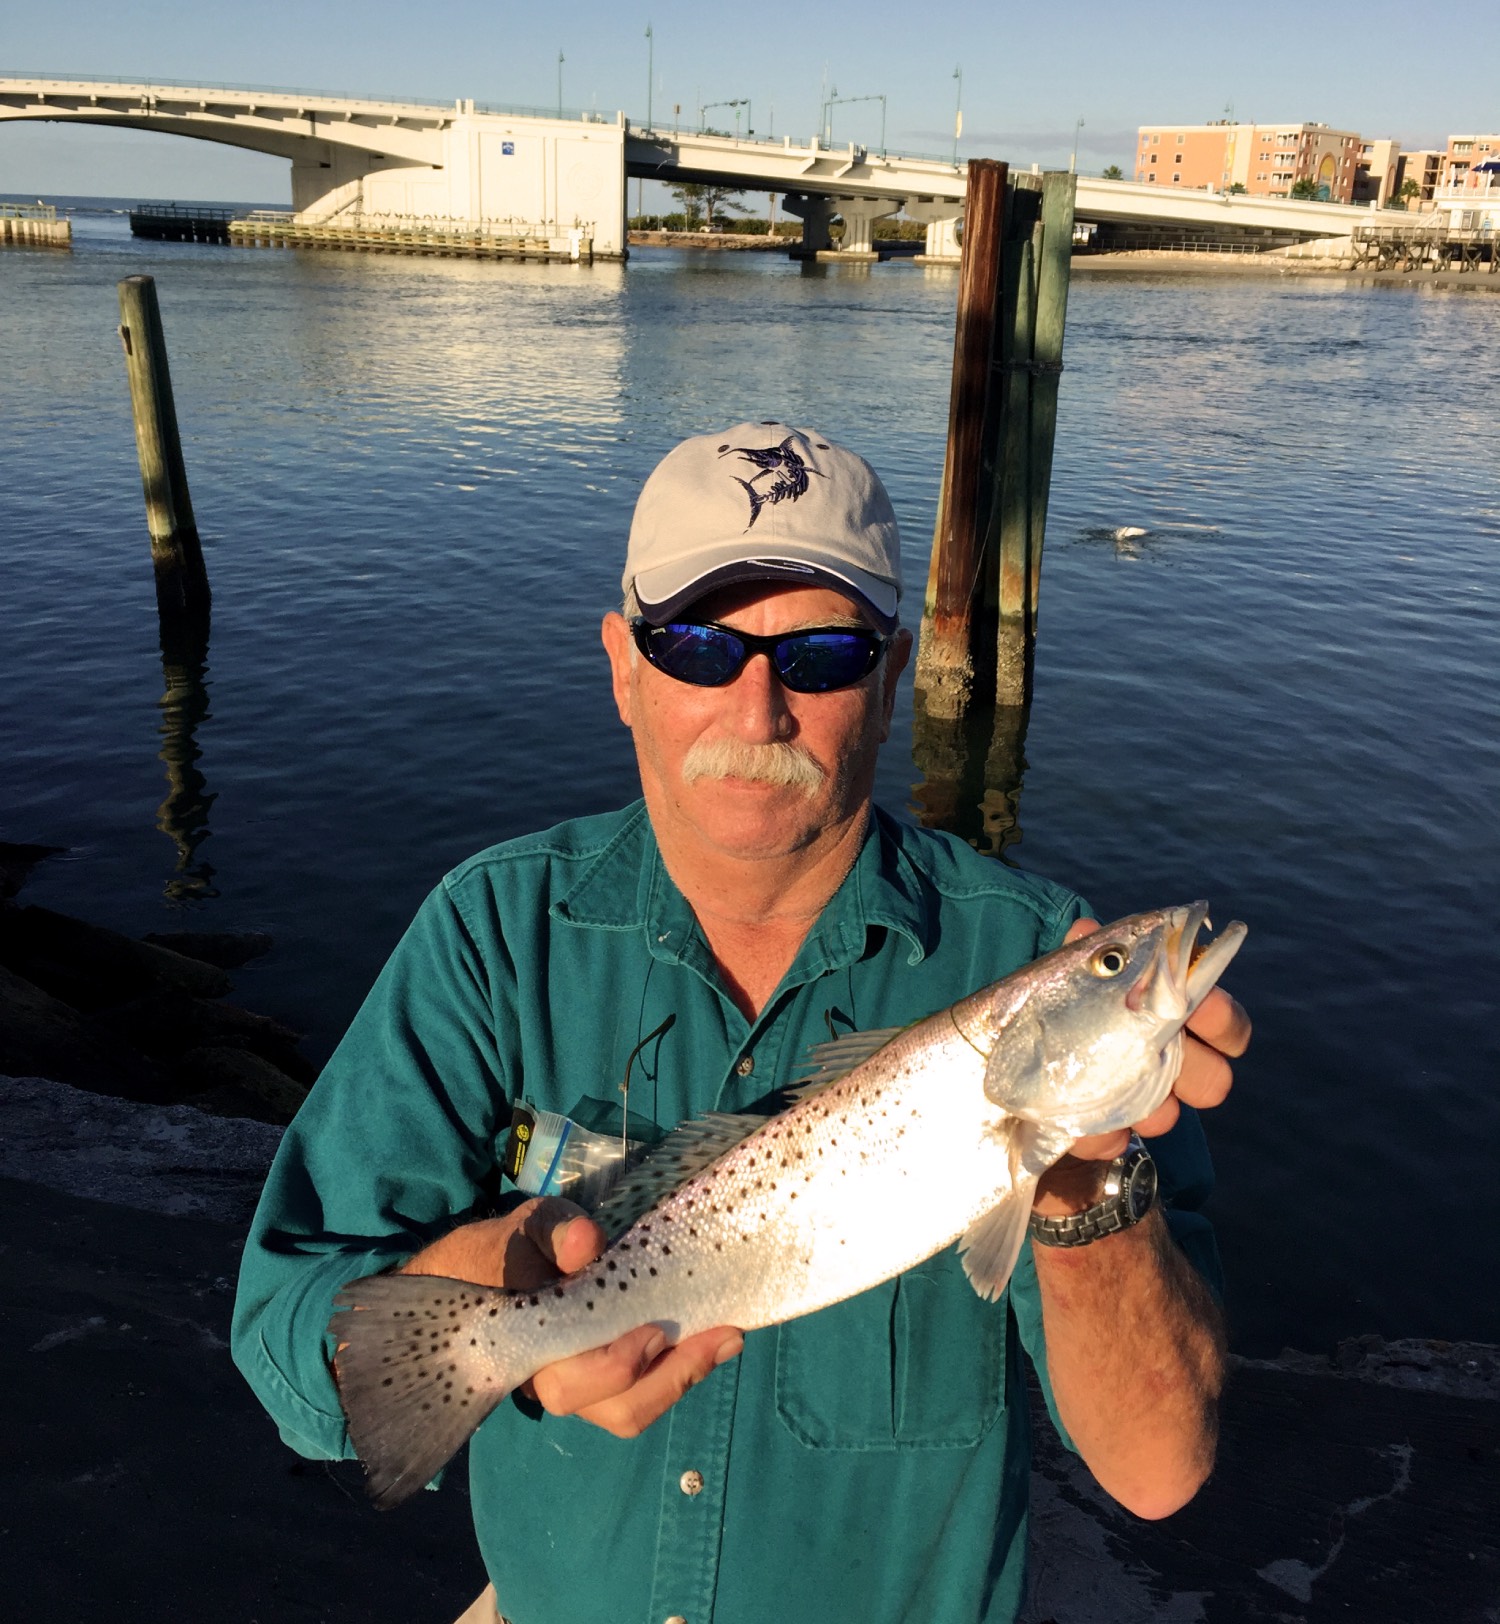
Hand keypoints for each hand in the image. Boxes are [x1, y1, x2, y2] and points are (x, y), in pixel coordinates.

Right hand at [399, 1196, 741, 1437]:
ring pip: (634, 1410)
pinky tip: (713, 1336)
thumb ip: (554, 1230)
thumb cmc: (508, 1249)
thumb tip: (588, 1242)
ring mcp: (585, 1385)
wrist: (486, 1271)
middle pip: (617, 1409)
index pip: (571, 1382)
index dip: (616, 1366)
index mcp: (530, 1352)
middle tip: (721, 1337)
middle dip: (672, 1379)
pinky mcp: (608, 1377)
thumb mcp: (528, 1226)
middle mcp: (557, 1381)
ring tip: (727, 1338)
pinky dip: (681, 1370)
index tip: (655, 1331)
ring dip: (685, 1378)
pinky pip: (645, 1392)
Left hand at [1060, 915, 1250, 1164]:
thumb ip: (1087, 951)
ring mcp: (1142, 1101)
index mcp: (1172, 1016)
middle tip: (1158, 1054)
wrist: (1020, 1049)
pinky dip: (1097, 1133)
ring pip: (1167, 1116)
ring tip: (1106, 1087)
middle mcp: (1169, 1061)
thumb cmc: (1066, 999)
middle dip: (1192, 1074)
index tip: (1196, 1011)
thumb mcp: (1073, 970)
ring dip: (1142, 1105)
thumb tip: (1088, 928)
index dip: (1223, 1022)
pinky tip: (1077, 1121)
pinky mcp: (1107, 1132)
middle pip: (1215, 1080)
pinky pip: (1115, 1142)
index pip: (1227, 1024)